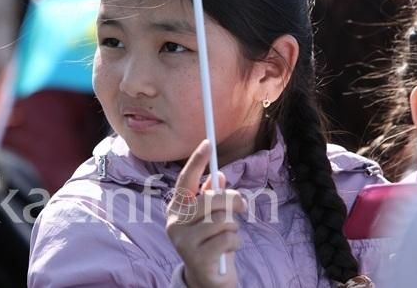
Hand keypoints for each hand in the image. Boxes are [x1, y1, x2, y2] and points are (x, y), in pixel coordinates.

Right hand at [166, 140, 245, 287]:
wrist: (207, 278)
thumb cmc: (211, 242)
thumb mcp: (212, 217)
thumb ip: (213, 197)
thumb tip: (220, 177)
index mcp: (176, 208)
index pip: (185, 180)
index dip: (196, 160)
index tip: (208, 143)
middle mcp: (174, 221)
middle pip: (211, 199)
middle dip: (233, 201)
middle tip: (242, 206)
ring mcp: (182, 240)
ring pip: (222, 219)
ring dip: (233, 227)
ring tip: (228, 236)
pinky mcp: (195, 256)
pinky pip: (228, 238)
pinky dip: (235, 243)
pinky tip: (227, 251)